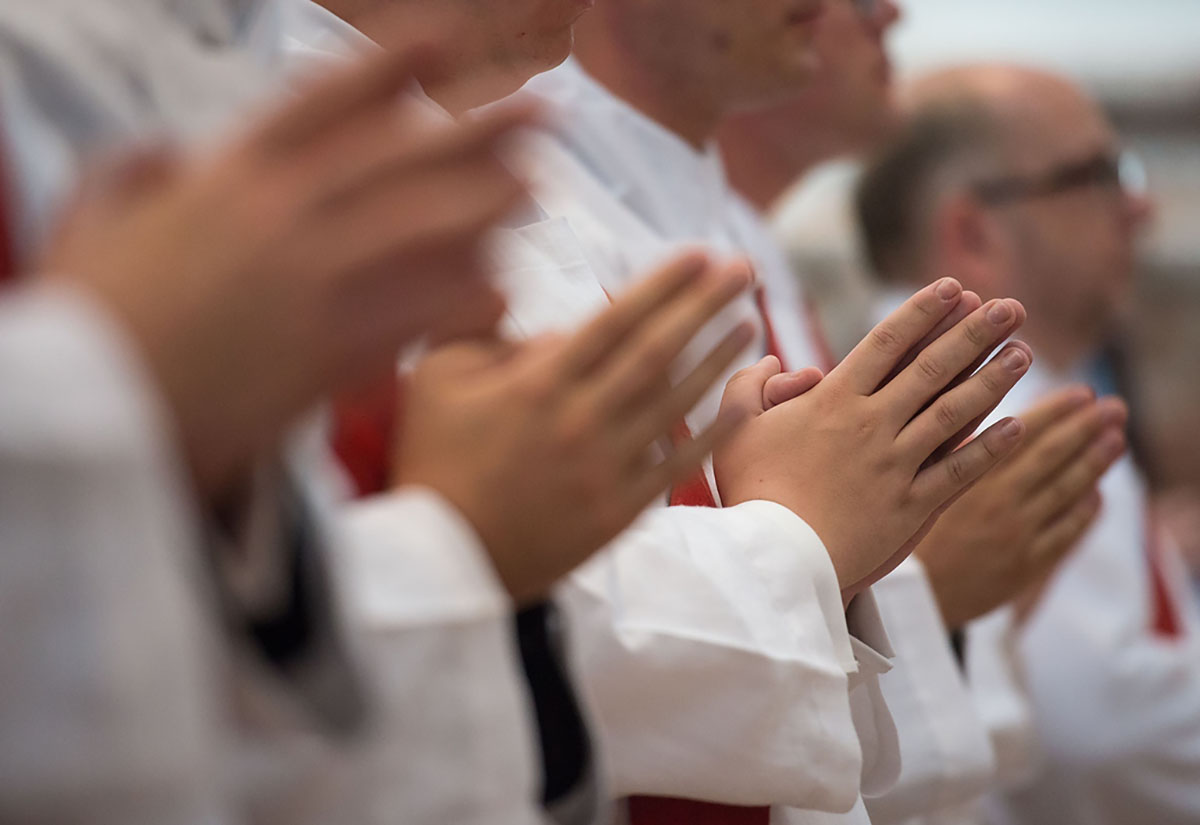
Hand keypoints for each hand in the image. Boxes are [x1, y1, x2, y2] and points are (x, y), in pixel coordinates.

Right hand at [40, 45, 532, 499]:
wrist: (90, 419)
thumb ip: (134, 175)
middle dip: (481, 131)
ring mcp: (308, 285)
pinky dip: (459, 303)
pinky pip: (414, 317)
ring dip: (486, 209)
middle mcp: (278, 218)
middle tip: (546, 115)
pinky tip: (501, 292)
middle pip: (400, 159)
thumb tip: (168, 154)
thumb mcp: (93, 226)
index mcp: (226, 178)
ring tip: (537, 193)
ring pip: (420, 232)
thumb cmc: (89, 323)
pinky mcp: (326, 355)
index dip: (393, 66)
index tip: (449, 41)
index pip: (324, 102)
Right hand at [396, 253, 754, 602]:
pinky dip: (713, 434)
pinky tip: (740, 405)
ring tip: (749, 324)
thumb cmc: (434, 461)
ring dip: (717, 360)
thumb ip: (478, 329)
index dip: (662, 284)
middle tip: (744, 271)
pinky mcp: (619, 510)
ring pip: (675, 403)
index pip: (614, 319)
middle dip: (705, 305)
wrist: (447, 561)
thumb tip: (548, 321)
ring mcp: (605, 467)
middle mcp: (581, 419)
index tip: (699, 254)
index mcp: (538, 383)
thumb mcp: (433, 378)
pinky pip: (678, 465)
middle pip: (657, 351)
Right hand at [716, 278, 1030, 600]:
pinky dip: (990, 448)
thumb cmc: (750, 491)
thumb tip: (773, 361)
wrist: (774, 557)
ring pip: (954, 413)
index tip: (954, 287)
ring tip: (1024, 353)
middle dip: (974, 333)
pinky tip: (1016, 426)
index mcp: (832, 400)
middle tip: (1010, 307)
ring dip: (992, 380)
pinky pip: (958, 471)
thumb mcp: (734, 427)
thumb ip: (749, 385)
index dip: (923, 311)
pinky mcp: (910, 506)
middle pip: (932, 368)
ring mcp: (896, 464)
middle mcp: (872, 424)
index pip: (887, 342)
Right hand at [918, 387, 1127, 628]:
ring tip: (1115, 438)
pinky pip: (1066, 533)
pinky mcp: (1026, 565)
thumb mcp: (919, 481)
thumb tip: (987, 413)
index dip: (1055, 410)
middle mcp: (998, 502)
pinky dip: (1085, 511)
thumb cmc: (908, 532)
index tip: (1081, 391)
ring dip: (1095, 463)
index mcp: (969, 476)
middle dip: (1085, 428)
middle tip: (1112, 406)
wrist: (910, 594)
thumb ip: (953, 447)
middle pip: (1051, 457)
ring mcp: (1017, 534)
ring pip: (1066, 491)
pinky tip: (1097, 493)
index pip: (1022, 432)